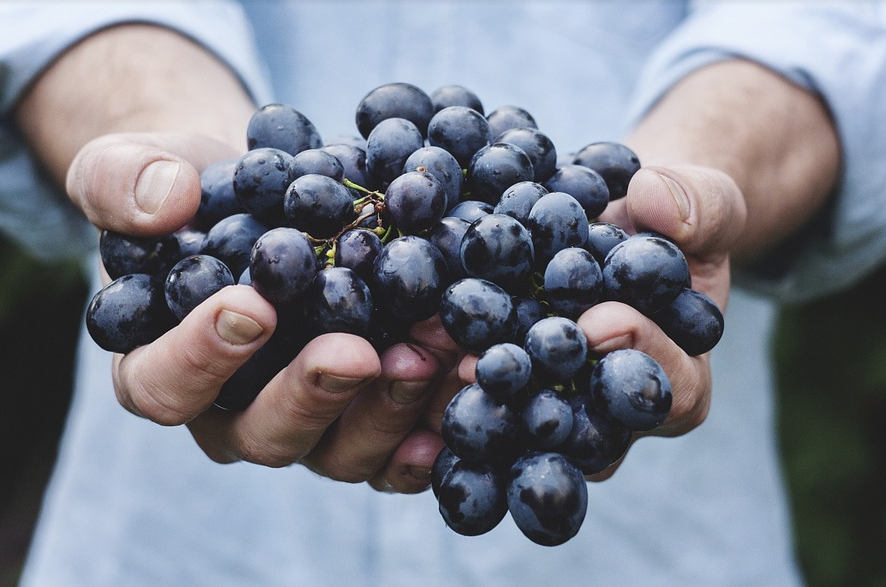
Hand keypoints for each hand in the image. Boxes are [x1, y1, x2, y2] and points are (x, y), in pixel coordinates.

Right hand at [68, 131, 452, 492]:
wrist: (265, 199)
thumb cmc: (192, 192)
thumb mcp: (135, 168)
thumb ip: (123, 181)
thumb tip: (165, 201)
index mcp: (162, 367)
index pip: (164, 386)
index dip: (200, 358)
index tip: (251, 306)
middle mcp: (234, 413)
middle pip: (264, 434)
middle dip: (313, 394)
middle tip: (356, 352)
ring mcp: (309, 424)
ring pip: (341, 450)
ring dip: (389, 409)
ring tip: (432, 354)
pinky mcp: (366, 418)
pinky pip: (399, 448)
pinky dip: (434, 427)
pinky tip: (467, 389)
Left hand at [453, 163, 746, 479]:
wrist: (619, 223)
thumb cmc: (671, 221)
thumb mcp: (704, 202)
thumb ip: (699, 204)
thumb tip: (653, 200)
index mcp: (678, 379)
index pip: (670, 389)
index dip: (640, 356)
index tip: (600, 321)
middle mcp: (612, 411)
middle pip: (584, 426)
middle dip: (540, 392)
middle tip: (494, 363)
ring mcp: (555, 403)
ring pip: (522, 419)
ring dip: (479, 392)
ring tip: (438, 353)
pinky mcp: (507, 384)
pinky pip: (479, 389)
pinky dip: (445, 366)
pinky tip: (409, 342)